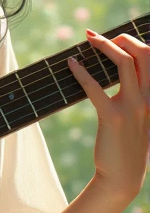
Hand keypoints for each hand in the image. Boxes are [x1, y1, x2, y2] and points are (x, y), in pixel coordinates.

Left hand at [68, 27, 149, 202]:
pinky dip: (81, 72)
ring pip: (124, 63)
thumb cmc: (127, 143)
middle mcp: (149, 98)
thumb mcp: (139, 115)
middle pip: (143, 53)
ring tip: (87, 40)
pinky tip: (71, 65)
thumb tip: (121, 70)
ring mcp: (133, 107)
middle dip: (122, 38)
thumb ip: (136, 94)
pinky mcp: (112, 117)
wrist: (123, 176)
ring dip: (104, 46)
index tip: (117, 36)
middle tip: (98, 36)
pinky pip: (95, 88)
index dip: (136, 42)